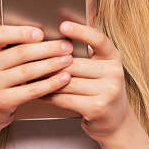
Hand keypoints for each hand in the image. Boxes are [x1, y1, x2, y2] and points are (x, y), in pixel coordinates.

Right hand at [0, 25, 73, 133]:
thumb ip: (11, 48)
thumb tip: (44, 35)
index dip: (21, 32)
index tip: (41, 33)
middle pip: (20, 53)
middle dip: (47, 48)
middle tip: (66, 46)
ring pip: (28, 71)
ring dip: (52, 65)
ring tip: (67, 60)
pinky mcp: (2, 101)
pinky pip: (31, 90)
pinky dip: (50, 84)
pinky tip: (63, 79)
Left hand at [40, 21, 129, 141]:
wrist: (117, 123)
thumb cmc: (102, 93)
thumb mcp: (101, 71)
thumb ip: (86, 58)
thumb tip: (55, 45)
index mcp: (114, 58)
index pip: (99, 39)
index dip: (81, 31)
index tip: (63, 25)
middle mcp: (114, 73)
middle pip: (74, 63)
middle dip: (51, 64)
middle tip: (31, 59)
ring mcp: (108, 91)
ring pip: (66, 82)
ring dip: (46, 81)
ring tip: (31, 77)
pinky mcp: (97, 108)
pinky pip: (65, 98)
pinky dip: (50, 96)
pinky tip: (41, 93)